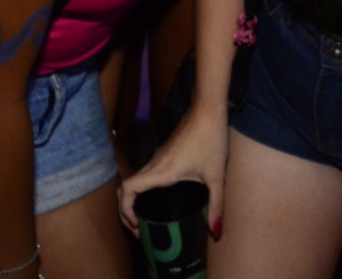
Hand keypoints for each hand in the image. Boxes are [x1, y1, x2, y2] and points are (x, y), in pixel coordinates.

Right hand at [118, 107, 229, 240]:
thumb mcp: (216, 175)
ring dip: (135, 200)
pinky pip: (145, 175)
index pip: (128, 189)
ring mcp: (157, 157)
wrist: (208, 108)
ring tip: (147, 219)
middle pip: (126, 188)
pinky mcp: (164, 153)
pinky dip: (144, 190)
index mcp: (161, 171)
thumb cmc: (211, 139)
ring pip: (136, 180)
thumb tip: (216, 232)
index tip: (135, 226)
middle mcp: (153, 164)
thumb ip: (216, 205)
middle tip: (139, 229)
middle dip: (126, 211)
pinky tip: (161, 199)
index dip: (124, 210)